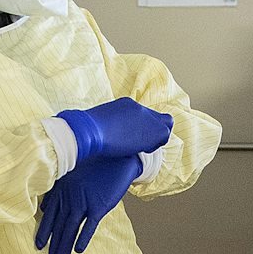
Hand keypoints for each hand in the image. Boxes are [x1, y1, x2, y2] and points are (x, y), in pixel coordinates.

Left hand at [35, 154, 142, 253]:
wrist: (117, 159)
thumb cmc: (93, 167)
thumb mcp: (71, 176)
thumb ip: (57, 191)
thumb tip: (44, 208)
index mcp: (61, 189)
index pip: (49, 215)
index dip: (43, 231)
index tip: (39, 245)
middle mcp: (69, 197)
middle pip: (59, 225)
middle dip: (53, 243)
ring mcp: (83, 201)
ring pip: (70, 228)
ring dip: (65, 245)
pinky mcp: (99, 206)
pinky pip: (89, 226)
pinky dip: (83, 238)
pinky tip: (78, 250)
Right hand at [58, 98, 172, 160]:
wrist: (89, 130)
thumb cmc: (86, 129)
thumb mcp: (99, 122)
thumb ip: (109, 124)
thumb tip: (104, 132)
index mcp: (126, 104)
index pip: (142, 115)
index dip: (142, 127)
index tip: (133, 136)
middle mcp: (139, 107)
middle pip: (157, 117)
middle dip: (154, 129)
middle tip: (143, 143)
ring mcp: (147, 117)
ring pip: (166, 124)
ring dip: (157, 137)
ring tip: (143, 147)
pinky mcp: (153, 128)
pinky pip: (164, 135)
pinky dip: (156, 143)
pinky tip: (143, 149)